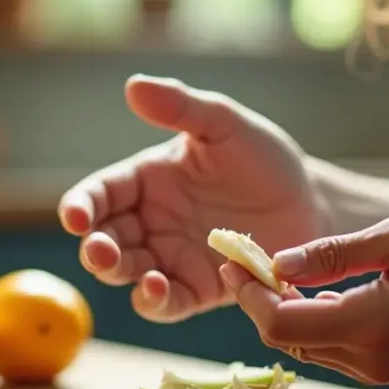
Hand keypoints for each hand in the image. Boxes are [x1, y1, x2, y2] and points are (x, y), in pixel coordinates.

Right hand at [58, 75, 326, 322]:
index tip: (75, 216)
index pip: (100, 193)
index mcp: (147, 180)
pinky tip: (157, 290)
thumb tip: (133, 86)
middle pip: (104, 239)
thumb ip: (182, 107)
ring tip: (139, 274)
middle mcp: (150, 221)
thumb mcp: (225, 125)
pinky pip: (165, 303)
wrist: (313, 204)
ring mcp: (171, 258)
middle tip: (99, 249)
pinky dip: (154, 301)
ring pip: (127, 273)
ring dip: (121, 276)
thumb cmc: (265, 159)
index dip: (81, 205)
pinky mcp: (196, 290)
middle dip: (95, 248)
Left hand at [219, 210, 388, 383]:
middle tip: (247, 258)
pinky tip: (312, 286)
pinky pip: (332, 346)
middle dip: (259, 300)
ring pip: (307, 344)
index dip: (248, 294)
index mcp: (371, 326)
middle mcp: (371, 360)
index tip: (233, 260)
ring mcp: (381, 370)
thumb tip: (278, 263)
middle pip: (287, 338)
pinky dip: (312, 318)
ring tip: (274, 267)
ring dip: (284, 309)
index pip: (281, 323)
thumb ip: (334, 253)